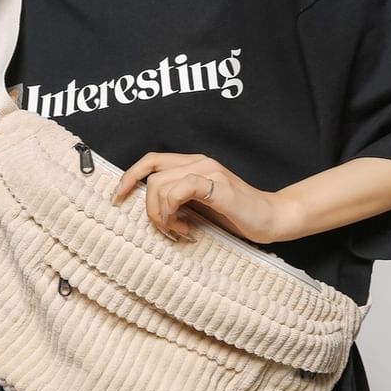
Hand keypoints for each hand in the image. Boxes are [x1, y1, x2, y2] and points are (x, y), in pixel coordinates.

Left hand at [110, 152, 299, 243]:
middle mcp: (199, 162)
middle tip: (166, 228)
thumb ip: (179, 200)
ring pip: (161, 185)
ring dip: (163, 214)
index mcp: (193, 164)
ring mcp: (209, 171)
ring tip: (180, 229)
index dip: (130, 175)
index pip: (151, 160)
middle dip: (149, 208)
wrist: (271, 218)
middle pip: (152, 176)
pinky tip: (187, 227)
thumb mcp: (200, 206)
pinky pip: (181, 189)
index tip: (118, 196)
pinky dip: (175, 210)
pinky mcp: (217, 185)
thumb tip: (151, 208)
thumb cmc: (236, 215)